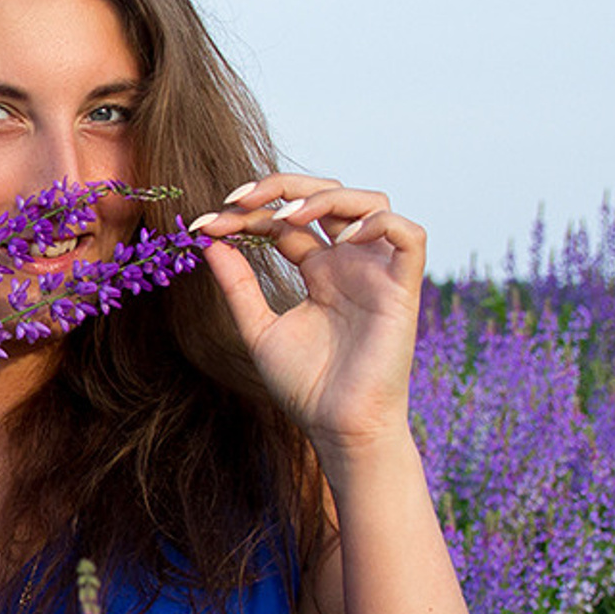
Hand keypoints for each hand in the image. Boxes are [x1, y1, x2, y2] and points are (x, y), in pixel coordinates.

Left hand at [191, 176, 425, 466]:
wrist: (338, 427)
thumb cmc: (305, 386)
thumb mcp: (258, 328)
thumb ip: (237, 285)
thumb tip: (208, 240)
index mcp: (318, 270)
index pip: (286, 222)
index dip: (247, 214)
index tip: (204, 224)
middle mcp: (349, 264)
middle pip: (328, 195)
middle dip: (283, 186)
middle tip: (238, 199)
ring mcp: (376, 272)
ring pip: (372, 201)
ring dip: (326, 196)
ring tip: (286, 214)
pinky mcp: (403, 289)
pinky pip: (410, 235)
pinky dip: (379, 223)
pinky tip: (340, 238)